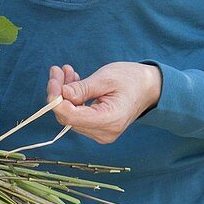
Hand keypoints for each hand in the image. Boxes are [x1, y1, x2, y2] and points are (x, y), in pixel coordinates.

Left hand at [47, 62, 161, 143]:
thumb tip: (60, 94)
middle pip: (67, 117)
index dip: (56, 98)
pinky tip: (74, 81)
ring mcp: (101, 134)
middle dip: (58, 93)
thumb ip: (82, 88)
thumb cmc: (131, 79)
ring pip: (70, 116)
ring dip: (65, 94)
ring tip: (68, 71)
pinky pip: (77, 116)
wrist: (150, 88)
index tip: (54, 77)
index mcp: (109, 120)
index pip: (70, 116)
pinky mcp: (98, 129)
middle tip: (58, 70)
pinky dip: (72, 99)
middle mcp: (104, 133)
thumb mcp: (106, 78)